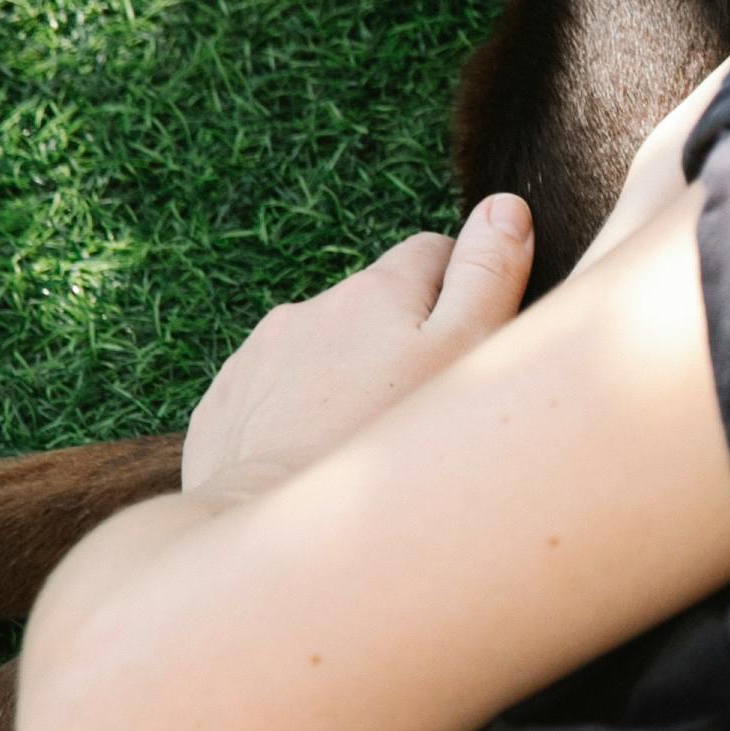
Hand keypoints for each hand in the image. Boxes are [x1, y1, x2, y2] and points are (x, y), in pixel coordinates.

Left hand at [181, 193, 533, 500]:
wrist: (269, 525)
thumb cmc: (387, 442)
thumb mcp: (467, 354)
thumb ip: (490, 275)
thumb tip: (503, 205)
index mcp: (377, 289)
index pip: (435, 254)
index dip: (463, 296)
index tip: (468, 353)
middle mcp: (311, 308)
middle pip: (377, 308)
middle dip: (401, 345)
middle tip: (422, 413)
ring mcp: (259, 357)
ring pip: (324, 355)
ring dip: (348, 384)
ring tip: (367, 447)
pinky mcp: (226, 407)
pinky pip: (276, 398)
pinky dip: (300, 420)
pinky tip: (320, 465)